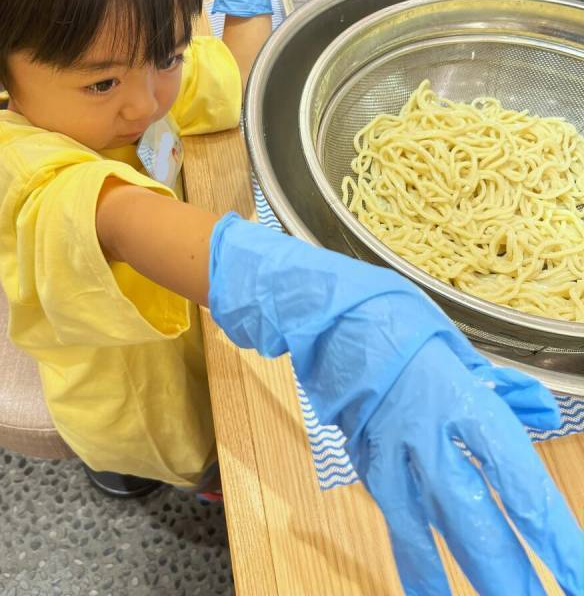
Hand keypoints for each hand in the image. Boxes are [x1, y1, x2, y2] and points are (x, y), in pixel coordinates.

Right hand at [209, 214, 582, 595]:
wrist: (328, 318)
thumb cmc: (397, 321)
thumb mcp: (458, 345)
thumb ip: (502, 389)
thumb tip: (541, 415)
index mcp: (462, 401)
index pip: (519, 481)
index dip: (552, 534)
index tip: (576, 570)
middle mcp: (429, 436)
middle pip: (477, 520)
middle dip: (511, 572)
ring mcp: (392, 454)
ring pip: (430, 532)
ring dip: (460, 578)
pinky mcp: (367, 462)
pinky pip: (395, 520)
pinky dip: (413, 560)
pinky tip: (425, 587)